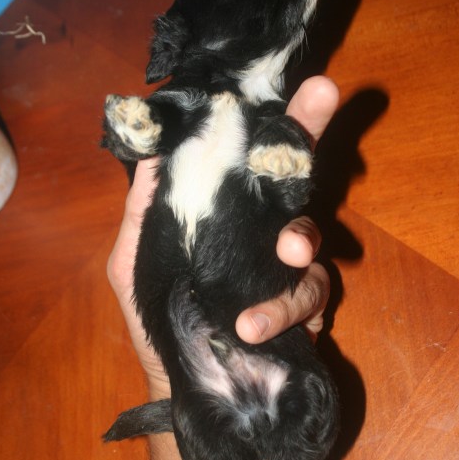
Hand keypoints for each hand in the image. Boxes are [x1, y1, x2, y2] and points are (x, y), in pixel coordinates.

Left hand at [107, 75, 338, 395]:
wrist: (183, 380)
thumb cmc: (158, 315)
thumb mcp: (135, 261)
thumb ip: (144, 211)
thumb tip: (148, 147)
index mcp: (230, 212)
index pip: (256, 157)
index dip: (282, 117)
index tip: (307, 79)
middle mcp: (264, 229)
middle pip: (297, 174)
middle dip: (311, 131)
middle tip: (323, 94)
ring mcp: (287, 268)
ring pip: (309, 238)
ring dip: (296, 245)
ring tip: (258, 275)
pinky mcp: (303, 308)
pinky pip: (312, 295)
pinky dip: (282, 309)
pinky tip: (251, 326)